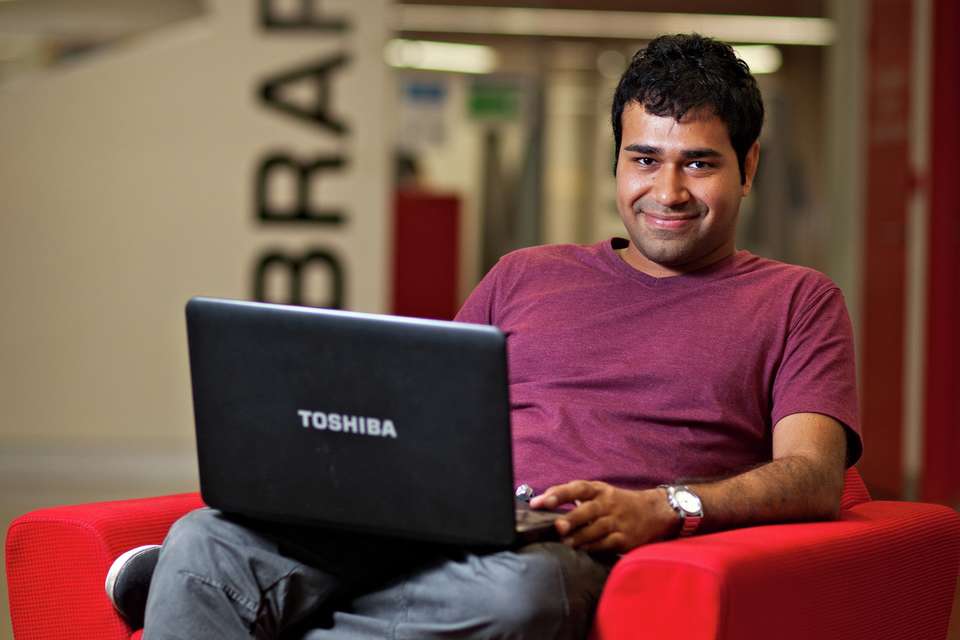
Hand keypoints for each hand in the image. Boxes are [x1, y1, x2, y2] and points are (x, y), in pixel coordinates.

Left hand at [530, 481, 678, 551]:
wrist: (653, 512)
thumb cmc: (616, 502)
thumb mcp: (599, 492)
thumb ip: (573, 496)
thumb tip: (542, 503)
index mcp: (598, 490)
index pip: (576, 488)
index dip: (557, 494)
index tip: (540, 502)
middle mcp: (607, 504)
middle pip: (588, 510)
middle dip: (572, 518)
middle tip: (557, 526)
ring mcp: (617, 521)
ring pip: (597, 529)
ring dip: (580, 537)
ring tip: (565, 543)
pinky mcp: (624, 538)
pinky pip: (607, 543)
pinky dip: (594, 547)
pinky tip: (582, 550)